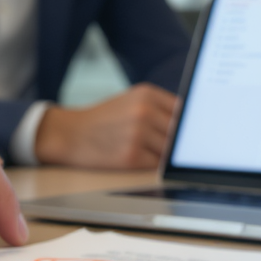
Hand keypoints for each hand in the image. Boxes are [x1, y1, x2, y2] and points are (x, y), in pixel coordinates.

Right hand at [33, 83, 177, 168]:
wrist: (70, 134)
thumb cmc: (103, 120)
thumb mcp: (131, 101)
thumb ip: (159, 109)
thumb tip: (190, 126)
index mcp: (147, 94)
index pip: (183, 111)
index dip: (187, 125)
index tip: (190, 134)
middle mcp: (144, 112)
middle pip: (179, 133)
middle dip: (176, 143)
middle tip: (171, 148)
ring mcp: (137, 135)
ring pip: (169, 151)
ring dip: (163, 156)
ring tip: (147, 151)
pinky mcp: (130, 157)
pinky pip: (156, 165)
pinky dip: (152, 165)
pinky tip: (139, 159)